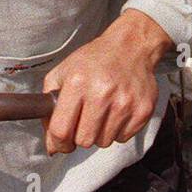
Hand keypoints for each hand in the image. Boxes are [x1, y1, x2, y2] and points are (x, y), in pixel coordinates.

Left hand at [42, 11, 169, 154]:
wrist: (131, 46)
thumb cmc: (94, 60)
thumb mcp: (62, 73)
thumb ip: (48, 108)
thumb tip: (52, 145)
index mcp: (77, 82)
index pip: (61, 130)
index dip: (57, 143)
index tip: (60, 142)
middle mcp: (102, 93)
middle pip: (84, 141)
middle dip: (80, 135)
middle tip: (83, 120)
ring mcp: (125, 103)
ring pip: (104, 142)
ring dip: (100, 132)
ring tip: (102, 111)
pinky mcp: (142, 110)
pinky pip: (123, 138)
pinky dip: (117, 130)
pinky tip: (117, 111)